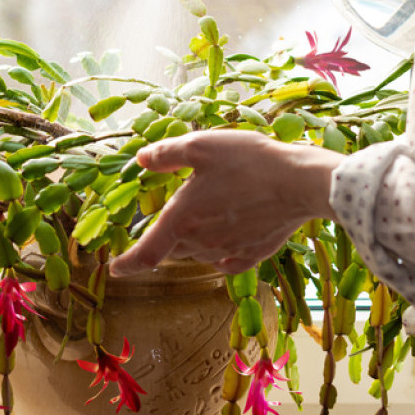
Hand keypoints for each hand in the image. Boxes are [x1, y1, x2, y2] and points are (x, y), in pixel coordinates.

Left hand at [110, 130, 344, 276]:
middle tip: (177, 214)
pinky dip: (220, 252)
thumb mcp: (202, 145)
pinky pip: (227, 261)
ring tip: (210, 212)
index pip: (145, 253)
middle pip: (172, 250)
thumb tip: (141, 159)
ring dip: (195, 241)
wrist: (300, 183)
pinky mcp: (253, 255)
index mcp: (182, 219)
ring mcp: (228, 251)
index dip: (126, 264)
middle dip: (167, 238)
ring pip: (199, 254)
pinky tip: (228, 237)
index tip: (114, 269)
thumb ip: (167, 154)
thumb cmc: (250, 161)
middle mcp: (201, 242)